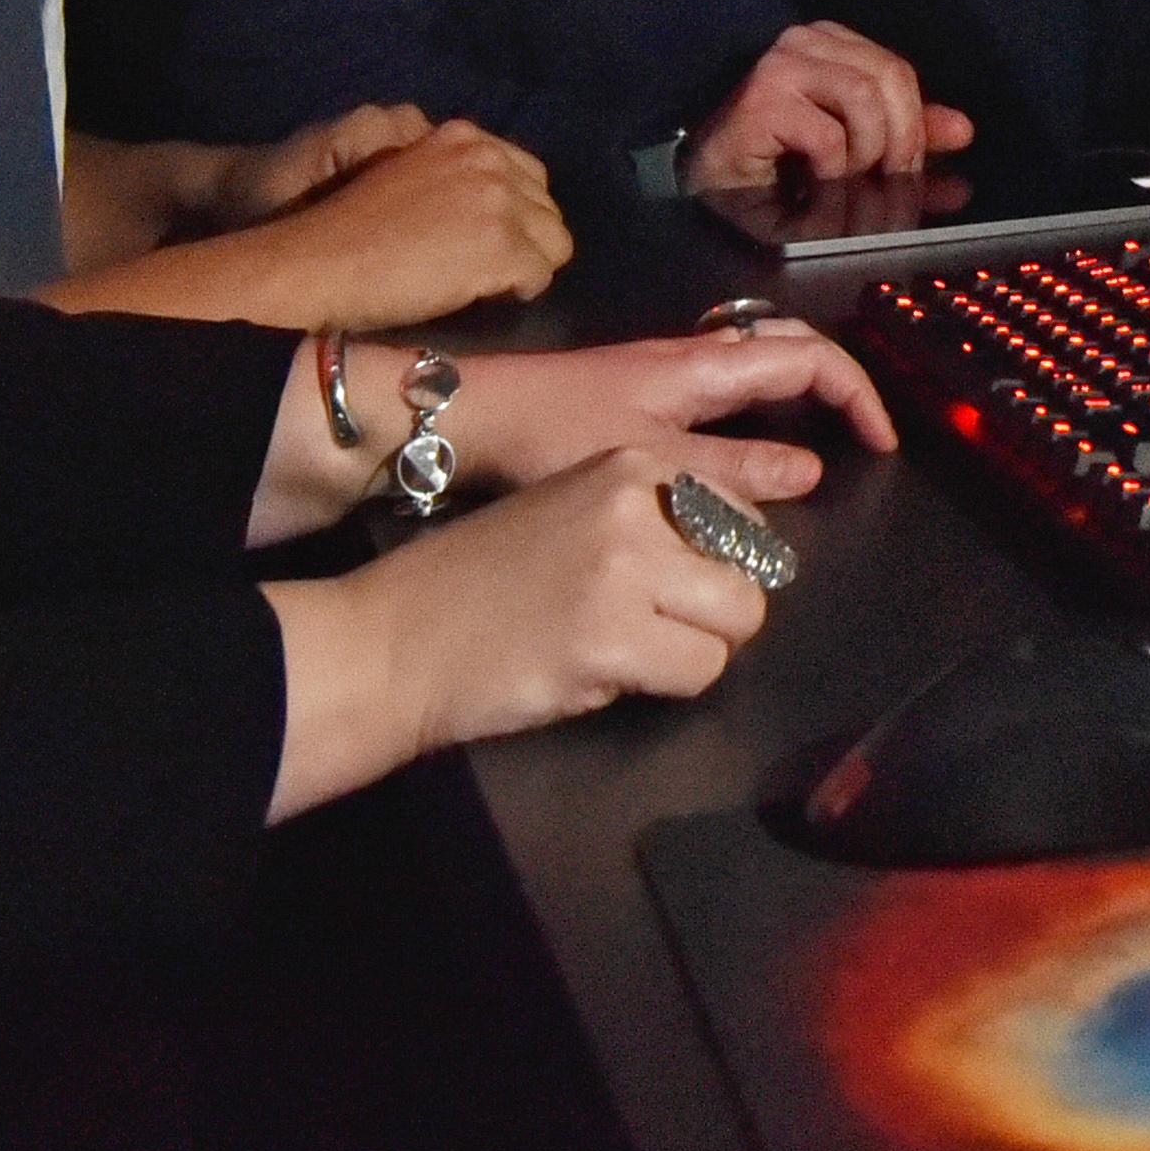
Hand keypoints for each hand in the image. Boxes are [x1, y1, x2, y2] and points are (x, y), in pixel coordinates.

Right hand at [181, 118, 568, 327]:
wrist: (319, 262)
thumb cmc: (352, 228)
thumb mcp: (412, 176)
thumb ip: (457, 179)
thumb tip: (495, 211)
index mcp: (464, 136)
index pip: (528, 174)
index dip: (515, 212)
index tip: (490, 237)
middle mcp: (488, 159)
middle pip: (546, 206)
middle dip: (526, 238)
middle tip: (490, 266)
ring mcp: (498, 201)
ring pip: (555, 241)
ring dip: (527, 264)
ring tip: (490, 283)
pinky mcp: (501, 245)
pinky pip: (540, 275)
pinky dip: (520, 292)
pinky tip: (488, 298)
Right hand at [266, 447, 778, 810]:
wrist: (396, 639)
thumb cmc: (478, 582)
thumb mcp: (571, 513)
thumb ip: (650, 525)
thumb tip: (733, 565)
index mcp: (631, 463)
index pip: (742, 513)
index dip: (720, 565)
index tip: (675, 590)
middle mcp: (637, 502)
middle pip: (753, 572)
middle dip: (714, 615)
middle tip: (654, 632)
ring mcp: (626, 567)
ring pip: (736, 625)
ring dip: (692, 652)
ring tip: (629, 653)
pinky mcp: (612, 637)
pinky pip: (698, 671)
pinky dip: (665, 686)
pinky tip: (604, 675)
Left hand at [445, 324, 897, 498]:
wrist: (478, 414)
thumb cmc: (559, 434)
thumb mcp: (653, 465)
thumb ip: (731, 472)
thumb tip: (810, 471)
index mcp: (705, 365)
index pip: (808, 357)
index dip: (856, 394)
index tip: (882, 444)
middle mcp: (694, 353)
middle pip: (790, 344)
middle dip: (837, 380)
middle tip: (862, 435)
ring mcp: (668, 366)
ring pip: (757, 358)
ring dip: (799, 387)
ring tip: (821, 439)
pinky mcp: (643, 386)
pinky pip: (728, 379)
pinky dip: (762, 402)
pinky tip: (748, 448)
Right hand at [683, 20, 971, 187]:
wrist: (706, 182)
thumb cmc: (777, 167)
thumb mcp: (852, 156)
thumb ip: (904, 142)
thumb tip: (964, 134)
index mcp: (833, 45)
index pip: (899, 72)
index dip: (921, 125)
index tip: (926, 176)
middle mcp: (808, 41)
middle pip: (891, 79)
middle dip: (902, 145)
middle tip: (893, 193)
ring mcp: (783, 65)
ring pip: (866, 102)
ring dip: (868, 161)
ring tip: (851, 194)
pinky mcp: (764, 99)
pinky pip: (830, 138)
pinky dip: (835, 177)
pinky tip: (818, 193)